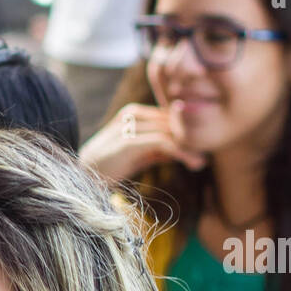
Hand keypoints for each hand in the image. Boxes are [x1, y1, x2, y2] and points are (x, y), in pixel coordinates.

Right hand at [79, 103, 207, 184]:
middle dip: (193, 137)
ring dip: (191, 147)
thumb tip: (183, 149)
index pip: (170, 116)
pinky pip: (165, 143)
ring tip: (202, 162)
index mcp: (134, 113)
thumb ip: (157, 149)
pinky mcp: (129, 141)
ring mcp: (130, 126)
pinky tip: (194, 163)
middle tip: (209, 154)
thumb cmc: (108, 167)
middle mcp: (133, 114)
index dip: (188, 130)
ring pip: (171, 131)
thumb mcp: (138, 155)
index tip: (204, 146)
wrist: (80, 178)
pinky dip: (183, 153)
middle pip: (173, 121)